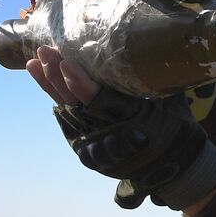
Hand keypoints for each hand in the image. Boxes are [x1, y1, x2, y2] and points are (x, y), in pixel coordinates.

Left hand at [27, 46, 215, 209]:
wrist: (175, 170)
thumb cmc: (178, 130)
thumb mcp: (174, 106)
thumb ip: (156, 81)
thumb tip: (154, 46)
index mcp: (135, 124)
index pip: (101, 103)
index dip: (81, 84)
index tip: (66, 63)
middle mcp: (111, 137)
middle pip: (78, 105)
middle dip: (58, 78)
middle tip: (45, 52)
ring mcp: (96, 146)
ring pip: (67, 112)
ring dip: (50, 86)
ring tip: (36, 61)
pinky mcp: (87, 150)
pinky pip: (66, 120)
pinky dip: (54, 98)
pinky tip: (41, 77)